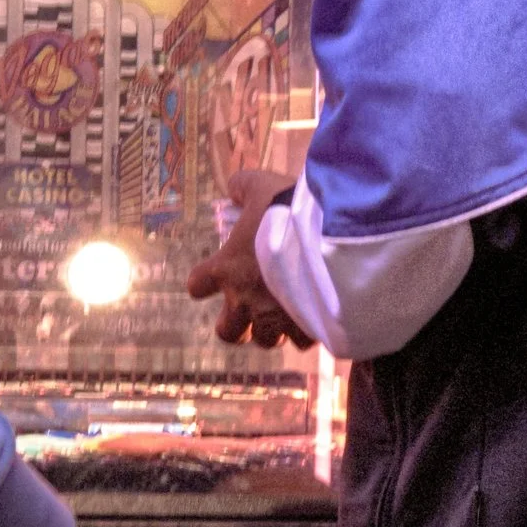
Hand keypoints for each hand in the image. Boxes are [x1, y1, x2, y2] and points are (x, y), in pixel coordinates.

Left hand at [184, 168, 310, 347]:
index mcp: (226, 268)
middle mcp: (244, 300)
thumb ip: (243, 186)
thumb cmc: (287, 210)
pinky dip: (304, 332)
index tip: (215, 274)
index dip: (204, 282)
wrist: (329, 236)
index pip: (197, 286)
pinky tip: (313, 317)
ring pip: (265, 341)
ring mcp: (275, 319)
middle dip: (237, 324)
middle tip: (250, 308)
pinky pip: (301, 341)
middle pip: (227, 332)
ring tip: (285, 314)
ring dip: (271, 329)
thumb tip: (233, 188)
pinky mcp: (304, 328)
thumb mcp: (262, 185)